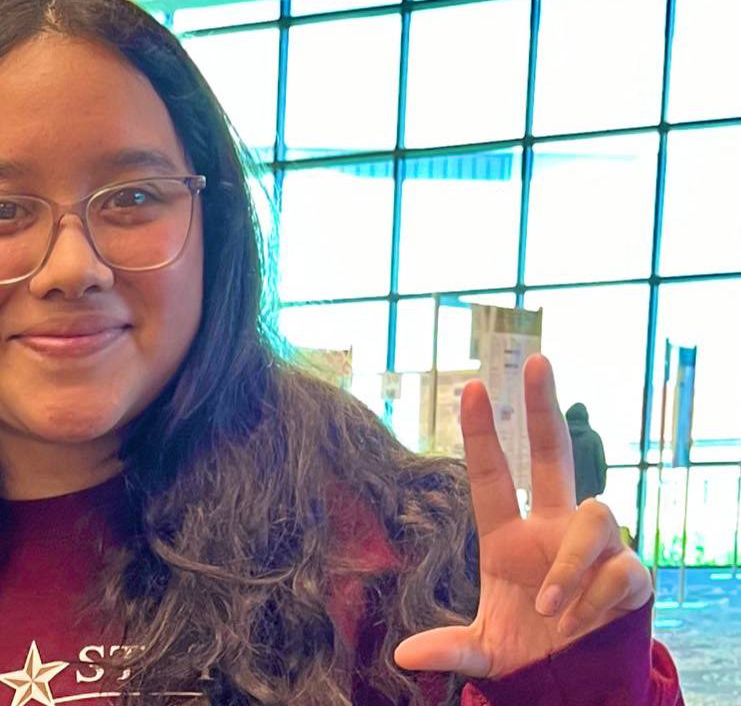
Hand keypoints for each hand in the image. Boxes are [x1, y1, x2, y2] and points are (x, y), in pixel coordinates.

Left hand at [394, 355, 651, 677]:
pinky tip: (583, 619)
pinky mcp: (629, 574)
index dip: (481, 433)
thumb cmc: (525, 651)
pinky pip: (621, 569)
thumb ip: (448, 650)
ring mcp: (592, 547)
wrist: (572, 682)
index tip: (469, 387)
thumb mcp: (481, 653)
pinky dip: (598, 595)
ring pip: (597, 517)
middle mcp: (552, 529)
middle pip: (553, 455)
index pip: (492, 475)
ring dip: (570, 563)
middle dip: (545, 408)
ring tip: (547, 606)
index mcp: (507, 537)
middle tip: (538, 360)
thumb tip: (404, 657)